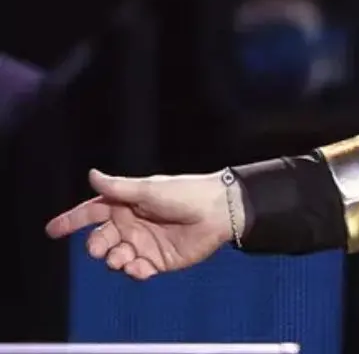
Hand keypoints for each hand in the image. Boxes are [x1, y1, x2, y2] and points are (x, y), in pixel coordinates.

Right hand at [45, 169, 239, 279]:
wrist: (218, 211)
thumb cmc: (185, 194)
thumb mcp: (148, 189)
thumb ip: (118, 187)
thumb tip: (92, 175)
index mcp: (125, 205)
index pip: (91, 213)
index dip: (71, 221)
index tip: (52, 230)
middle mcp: (131, 225)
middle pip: (100, 240)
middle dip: (95, 247)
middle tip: (100, 249)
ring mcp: (143, 244)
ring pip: (115, 258)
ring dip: (114, 261)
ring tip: (123, 258)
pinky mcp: (158, 260)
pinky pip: (137, 270)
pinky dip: (134, 272)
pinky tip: (139, 268)